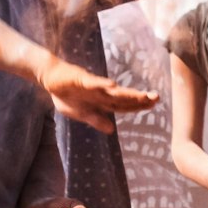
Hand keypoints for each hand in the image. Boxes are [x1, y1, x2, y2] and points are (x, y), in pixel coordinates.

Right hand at [37, 57, 157, 135]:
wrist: (50, 78)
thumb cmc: (66, 95)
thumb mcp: (81, 114)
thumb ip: (96, 120)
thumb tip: (112, 129)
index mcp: (101, 101)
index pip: (123, 105)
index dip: (138, 105)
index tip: (153, 104)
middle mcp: (101, 93)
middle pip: (123, 97)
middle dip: (139, 98)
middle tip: (156, 97)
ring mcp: (92, 86)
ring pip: (113, 91)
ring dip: (127, 93)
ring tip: (142, 95)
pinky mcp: (81, 79)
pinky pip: (93, 83)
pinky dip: (102, 84)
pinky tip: (112, 85)